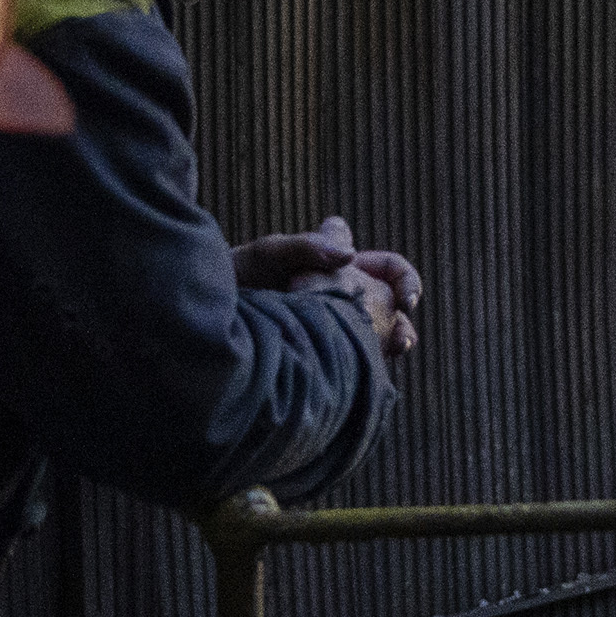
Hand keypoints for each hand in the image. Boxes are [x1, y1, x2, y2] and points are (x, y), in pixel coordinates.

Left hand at [238, 220, 423, 358]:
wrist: (211, 311)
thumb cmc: (239, 275)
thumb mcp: (270, 253)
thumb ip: (307, 247)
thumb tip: (349, 255)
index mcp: (341, 266)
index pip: (388, 267)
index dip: (404, 279)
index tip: (404, 299)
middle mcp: (344, 295)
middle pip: (391, 307)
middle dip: (402, 325)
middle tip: (401, 339)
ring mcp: (336, 324)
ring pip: (378, 335)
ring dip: (391, 344)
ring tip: (391, 355)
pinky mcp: (324, 350)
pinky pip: (355, 357)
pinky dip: (365, 363)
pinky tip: (364, 369)